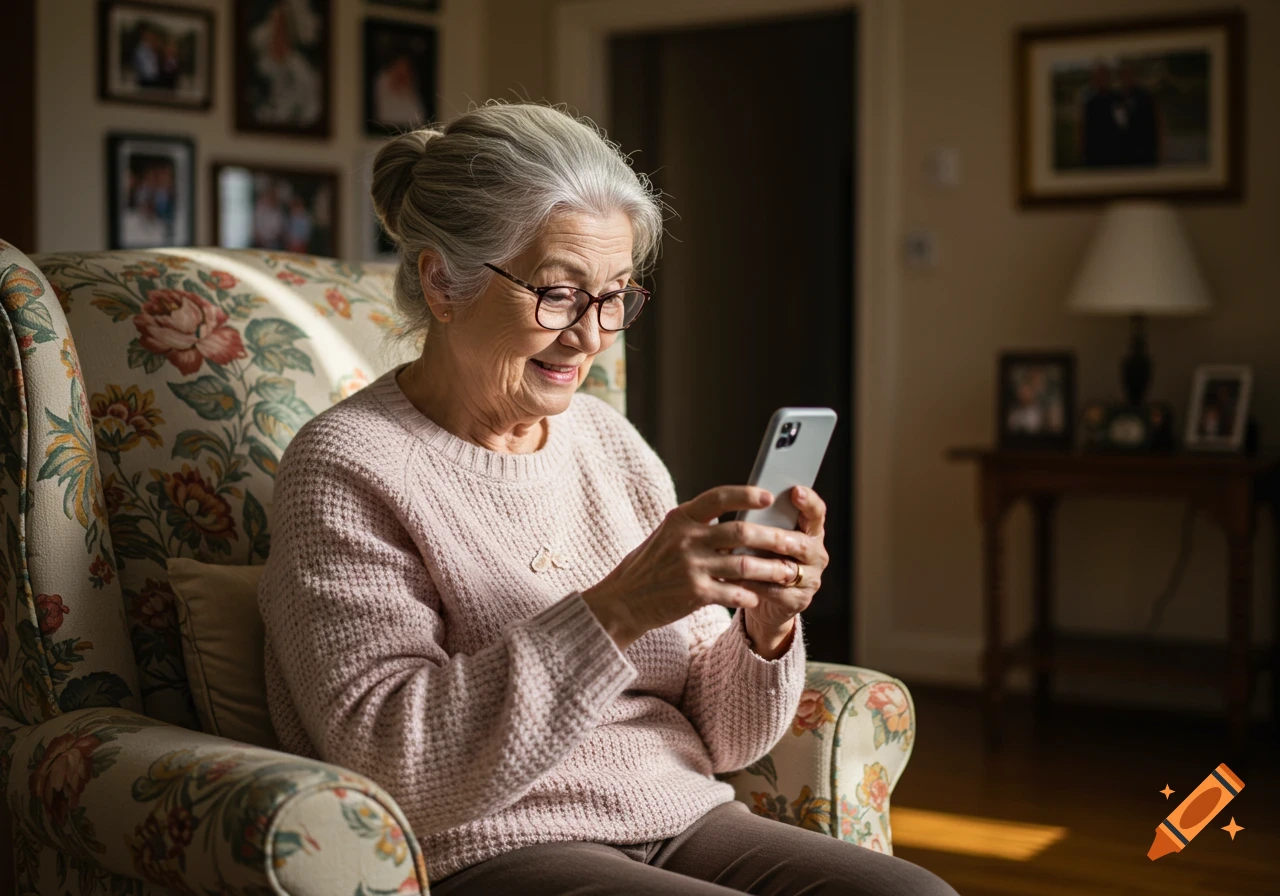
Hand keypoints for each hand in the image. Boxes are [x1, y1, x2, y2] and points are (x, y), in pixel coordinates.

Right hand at [582, 486, 809, 650]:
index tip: (768, 496)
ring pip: (744, 565)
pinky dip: (749, 595)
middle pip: (741, 532)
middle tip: (793, 541)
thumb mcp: (667, 535)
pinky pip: (733, 592)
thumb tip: (735, 519)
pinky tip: (757, 597)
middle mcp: (686, 539)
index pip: (718, 497)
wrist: (623, 601)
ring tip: (788, 572)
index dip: (745, 495)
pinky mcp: (694, 593)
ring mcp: (690, 566)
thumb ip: (697, 525)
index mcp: (680, 519)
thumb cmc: (650, 566)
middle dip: (773, 537)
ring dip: (771, 569)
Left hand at [740, 486, 828, 657]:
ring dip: (760, 563)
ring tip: (736, 556)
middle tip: (751, 531)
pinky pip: (776, 592)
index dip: (808, 502)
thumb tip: (744, 501)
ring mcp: (811, 579)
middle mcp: (816, 554)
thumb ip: (763, 522)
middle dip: (774, 537)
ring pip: (787, 569)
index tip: (795, 491)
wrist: (765, 599)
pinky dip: (754, 585)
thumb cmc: (762, 558)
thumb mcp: (765, 536)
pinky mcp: (799, 600)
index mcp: (811, 532)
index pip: (816, 512)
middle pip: (800, 543)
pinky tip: (735, 579)